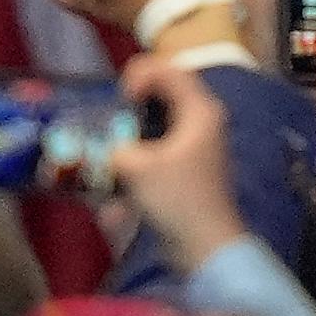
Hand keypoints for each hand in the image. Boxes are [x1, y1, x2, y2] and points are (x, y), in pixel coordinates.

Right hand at [111, 57, 247, 274]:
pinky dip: (142, 149)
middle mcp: (204, 120)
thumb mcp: (138, 168)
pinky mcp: (190, 165)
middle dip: (137, 96)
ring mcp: (198, 144)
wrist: (205, 246)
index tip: (121, 96)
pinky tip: (124, 165)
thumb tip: (110, 149)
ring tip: (115, 135)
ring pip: (163, 117)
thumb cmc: (178, 200)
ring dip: (137, 123)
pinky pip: (162, 143)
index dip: (141, 73)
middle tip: (115, 109)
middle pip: (168, 90)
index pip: (170, 70)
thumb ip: (117, 148)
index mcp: (200, 111)